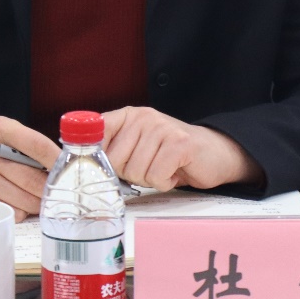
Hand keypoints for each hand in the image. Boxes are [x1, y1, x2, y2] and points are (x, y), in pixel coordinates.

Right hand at [0, 116, 60, 220]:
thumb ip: (25, 141)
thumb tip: (62, 164)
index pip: (38, 145)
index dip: (58, 161)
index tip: (72, 170)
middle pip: (35, 180)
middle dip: (52, 189)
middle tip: (61, 191)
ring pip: (26, 201)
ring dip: (37, 202)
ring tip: (34, 195)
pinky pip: (11, 213)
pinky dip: (20, 211)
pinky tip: (14, 201)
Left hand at [100, 106, 263, 191]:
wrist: (214, 153)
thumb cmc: (171, 154)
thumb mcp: (138, 146)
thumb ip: (114, 149)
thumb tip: (84, 166)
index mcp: (129, 116)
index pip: (96, 131)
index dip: (91, 154)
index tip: (94, 168)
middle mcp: (144, 117)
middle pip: (115, 160)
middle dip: (129, 174)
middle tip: (148, 167)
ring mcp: (162, 128)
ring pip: (135, 171)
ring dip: (149, 179)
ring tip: (163, 168)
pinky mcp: (180, 144)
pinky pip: (156, 176)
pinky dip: (164, 182)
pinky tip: (174, 172)